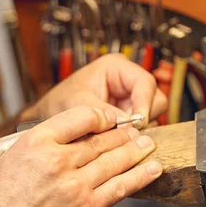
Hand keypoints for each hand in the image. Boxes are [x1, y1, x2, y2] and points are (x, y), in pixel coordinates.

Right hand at [0, 106, 161, 206]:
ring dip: (135, 151)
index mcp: (36, 142)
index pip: (79, 117)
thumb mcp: (12, 159)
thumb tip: (72, 135)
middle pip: (100, 140)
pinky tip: (151, 168)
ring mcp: (75, 185)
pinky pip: (120, 187)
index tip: (109, 119)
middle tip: (134, 131)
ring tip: (147, 144)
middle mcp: (57, 160)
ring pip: (114, 161)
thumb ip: (42, 142)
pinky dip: (140, 176)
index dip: (100, 116)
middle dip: (123, 134)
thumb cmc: (1, 204)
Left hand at [27, 53, 167, 123]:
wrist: (51, 113)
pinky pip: (141, 126)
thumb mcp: (78, 103)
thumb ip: (103, 112)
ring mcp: (129, 98)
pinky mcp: (129, 114)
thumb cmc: (61, 101)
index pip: (145, 83)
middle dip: (142, 117)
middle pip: (154, 99)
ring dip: (136, 128)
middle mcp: (127, 80)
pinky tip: (116, 139)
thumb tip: (129, 123)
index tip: (138, 123)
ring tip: (115, 136)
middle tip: (126, 132)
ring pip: (150, 115)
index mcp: (116, 67)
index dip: (145, 104)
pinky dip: (131, 135)